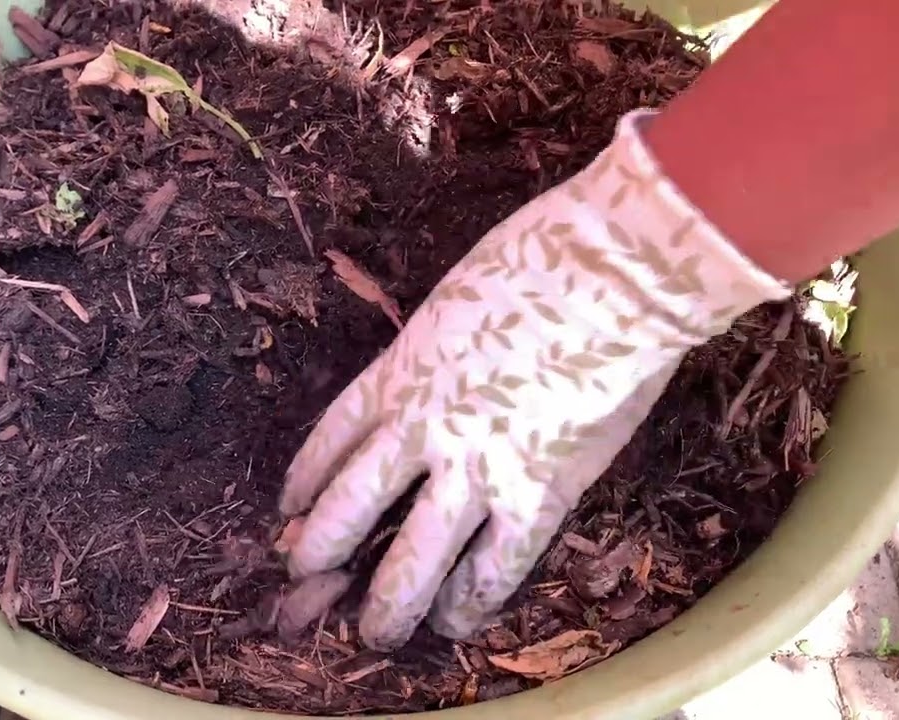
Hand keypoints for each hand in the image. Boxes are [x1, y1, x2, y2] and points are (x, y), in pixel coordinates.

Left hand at [279, 110, 788, 650]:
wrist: (609, 273)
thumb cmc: (540, 261)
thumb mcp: (453, 300)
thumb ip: (433, 353)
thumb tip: (433, 377)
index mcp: (396, 372)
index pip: (330, 439)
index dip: (306, 479)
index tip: (288, 507)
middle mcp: (419, 429)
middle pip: (350, 506)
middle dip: (320, 550)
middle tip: (305, 576)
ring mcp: (474, 468)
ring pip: (411, 556)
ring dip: (387, 603)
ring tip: (374, 633)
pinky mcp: (536, 496)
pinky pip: (494, 568)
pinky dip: (471, 602)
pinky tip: (454, 623)